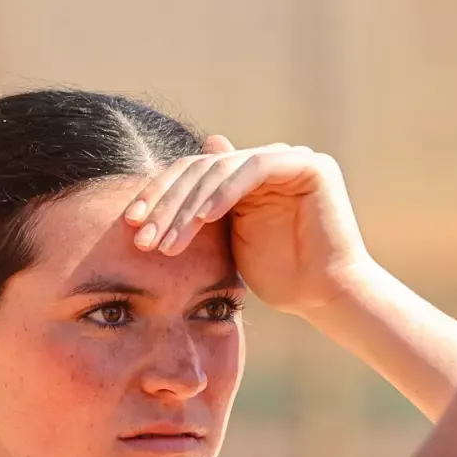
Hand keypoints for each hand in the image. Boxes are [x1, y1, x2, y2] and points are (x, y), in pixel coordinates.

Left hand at [125, 137, 374, 316]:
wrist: (325, 296)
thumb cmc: (282, 277)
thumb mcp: (229, 243)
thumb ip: (206, 211)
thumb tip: (180, 182)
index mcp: (248, 176)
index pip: (192, 173)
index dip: (158, 195)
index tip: (130, 225)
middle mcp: (269, 161)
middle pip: (201, 168)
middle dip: (166, 203)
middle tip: (142, 236)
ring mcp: (291, 159)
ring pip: (222, 169)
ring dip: (189, 205)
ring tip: (167, 241)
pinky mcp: (310, 165)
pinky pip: (254, 169)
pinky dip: (225, 192)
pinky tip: (203, 219)